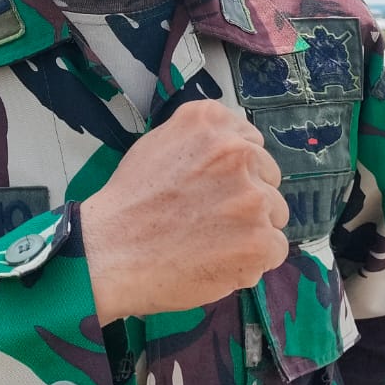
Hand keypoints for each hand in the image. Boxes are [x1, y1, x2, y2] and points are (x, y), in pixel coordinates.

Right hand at [79, 101, 288, 322]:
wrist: (109, 252)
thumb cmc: (128, 202)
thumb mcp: (158, 143)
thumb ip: (202, 141)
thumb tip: (234, 150)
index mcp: (211, 122)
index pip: (251, 142)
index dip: (236, 170)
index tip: (216, 187)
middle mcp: (237, 152)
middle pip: (268, 177)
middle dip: (248, 197)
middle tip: (212, 218)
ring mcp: (252, 197)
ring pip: (274, 215)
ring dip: (252, 229)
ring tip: (213, 243)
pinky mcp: (259, 240)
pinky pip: (275, 249)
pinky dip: (254, 261)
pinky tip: (221, 262)